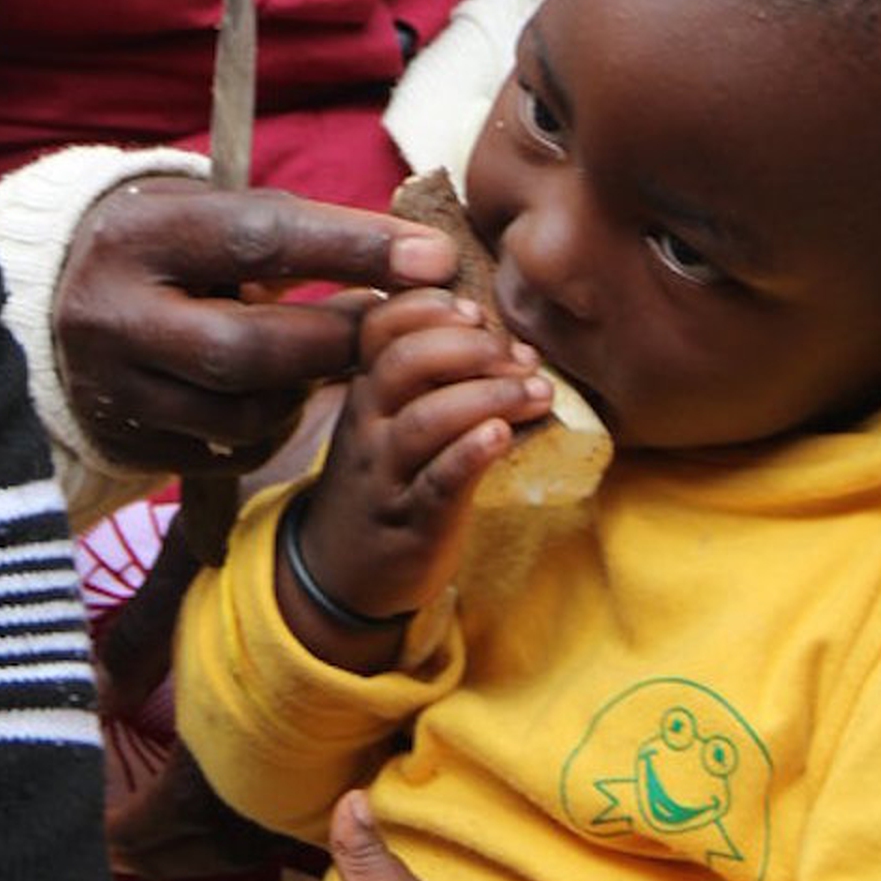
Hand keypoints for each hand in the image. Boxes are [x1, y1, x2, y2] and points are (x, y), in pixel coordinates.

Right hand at [55, 179, 456, 473]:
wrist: (57, 303)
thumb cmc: (166, 247)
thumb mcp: (205, 213)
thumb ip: (291, 230)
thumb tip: (414, 259)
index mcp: (137, 235)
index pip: (258, 239)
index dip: (352, 248)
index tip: (431, 257)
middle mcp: (111, 315)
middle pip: (249, 347)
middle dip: (336, 339)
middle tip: (388, 324)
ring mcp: (114, 389)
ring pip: (245, 412)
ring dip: (307, 389)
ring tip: (322, 354)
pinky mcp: (128, 442)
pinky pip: (229, 452)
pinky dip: (274, 425)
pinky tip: (278, 390)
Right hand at [283, 285, 548, 643]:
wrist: (342, 573)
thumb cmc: (386, 480)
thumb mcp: (387, 420)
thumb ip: (425, 377)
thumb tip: (504, 336)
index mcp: (366, 389)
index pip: (380, 327)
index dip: (428, 307)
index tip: (476, 309)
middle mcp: (368, 424)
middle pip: (404, 362)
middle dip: (470, 347)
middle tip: (523, 356)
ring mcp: (386, 474)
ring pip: (425, 420)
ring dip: (487, 396)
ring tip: (539, 392)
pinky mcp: (413, 522)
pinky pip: (437, 482)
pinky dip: (470, 453)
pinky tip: (503, 434)